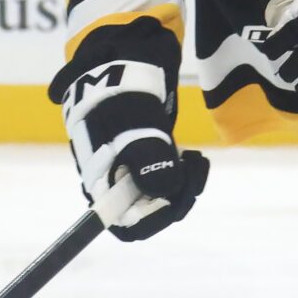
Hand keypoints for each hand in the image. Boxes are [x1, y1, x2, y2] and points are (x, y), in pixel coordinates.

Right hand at [57, 57, 208, 240]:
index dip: (152, 220)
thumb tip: (164, 191)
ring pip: (165, 197)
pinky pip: (170, 182)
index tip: (175, 202)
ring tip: (195, 160)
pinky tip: (192, 157)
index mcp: (102, 185)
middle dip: (177, 197)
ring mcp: (132, 176)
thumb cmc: (118, 100)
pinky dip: (184, 175)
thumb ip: (147, 159)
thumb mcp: (133, 127)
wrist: (120, 72)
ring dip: (185, 185)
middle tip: (194, 172)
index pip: (126, 225)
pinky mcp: (148, 165)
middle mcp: (116, 187)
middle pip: (151, 213)